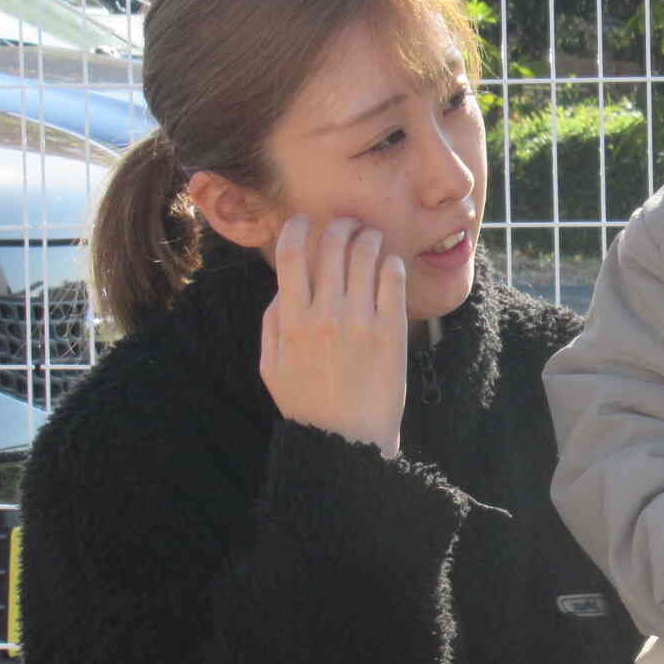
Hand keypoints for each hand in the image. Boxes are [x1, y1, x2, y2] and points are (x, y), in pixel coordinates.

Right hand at [260, 215, 408, 456]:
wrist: (347, 441)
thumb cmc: (307, 404)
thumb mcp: (271, 366)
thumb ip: (272, 322)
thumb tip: (283, 286)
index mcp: (292, 321)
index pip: (290, 255)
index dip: (296, 228)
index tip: (303, 222)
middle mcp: (325, 315)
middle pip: (332, 247)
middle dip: (340, 226)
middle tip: (347, 225)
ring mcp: (360, 322)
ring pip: (365, 256)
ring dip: (368, 238)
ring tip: (371, 238)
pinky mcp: (391, 332)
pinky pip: (393, 281)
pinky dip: (391, 264)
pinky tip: (390, 265)